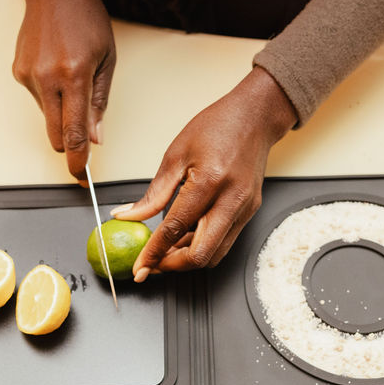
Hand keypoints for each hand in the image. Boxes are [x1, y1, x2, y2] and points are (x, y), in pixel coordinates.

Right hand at [14, 0, 115, 180]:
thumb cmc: (85, 17)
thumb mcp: (107, 58)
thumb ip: (100, 101)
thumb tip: (95, 137)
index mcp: (75, 75)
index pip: (74, 132)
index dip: (77, 160)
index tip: (80, 176)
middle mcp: (48, 78)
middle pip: (55, 134)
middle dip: (68, 145)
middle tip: (81, 151)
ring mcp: (29, 76)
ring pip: (47, 117)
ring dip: (61, 113)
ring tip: (73, 80)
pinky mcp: (18, 72)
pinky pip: (38, 99)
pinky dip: (50, 95)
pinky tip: (57, 70)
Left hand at [113, 67, 297, 278]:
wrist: (255, 117)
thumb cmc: (217, 127)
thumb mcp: (176, 155)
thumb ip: (153, 193)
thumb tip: (128, 215)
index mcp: (209, 182)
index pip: (175, 229)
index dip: (154, 253)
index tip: (140, 267)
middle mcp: (231, 200)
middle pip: (201, 255)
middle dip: (173, 266)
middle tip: (153, 264)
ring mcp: (244, 209)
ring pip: (215, 255)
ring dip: (188, 258)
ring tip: (167, 249)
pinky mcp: (249, 212)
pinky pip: (224, 242)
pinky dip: (203, 246)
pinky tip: (186, 237)